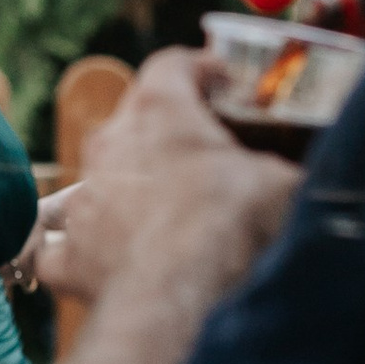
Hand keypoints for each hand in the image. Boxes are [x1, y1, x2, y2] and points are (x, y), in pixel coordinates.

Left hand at [28, 49, 296, 307]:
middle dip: (166, 130)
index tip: (222, 81)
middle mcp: (109, 144)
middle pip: (133, 119)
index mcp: (159, 110)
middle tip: (204, 149)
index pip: (172, 65)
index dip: (200, 68)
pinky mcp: (67, 255)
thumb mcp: (278, 183)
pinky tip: (103, 260)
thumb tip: (301, 180)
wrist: (177, 297)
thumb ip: (281, 169)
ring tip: (162, 210)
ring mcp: (82, 200)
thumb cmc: (228, 226)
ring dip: (126, 187)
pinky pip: (63, 244)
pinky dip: (82, 250)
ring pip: (98, 179)